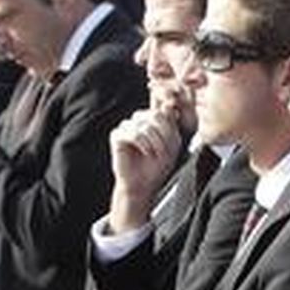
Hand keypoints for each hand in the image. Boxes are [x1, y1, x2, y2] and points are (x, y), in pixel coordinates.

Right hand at [107, 107, 182, 230]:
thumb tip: (167, 104)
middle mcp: (138, 120)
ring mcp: (126, 126)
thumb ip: (170, 125)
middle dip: (164, 134)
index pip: (163, 111)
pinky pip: (133, 132)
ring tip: (156, 154)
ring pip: (144, 124)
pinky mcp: (116, 135)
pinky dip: (143, 144)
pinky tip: (146, 153)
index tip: (172, 145)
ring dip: (155, 141)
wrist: (143, 185)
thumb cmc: (157, 167)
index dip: (170, 127)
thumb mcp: (172, 145)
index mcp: (151, 121)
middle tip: (165, 151)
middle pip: (155, 115)